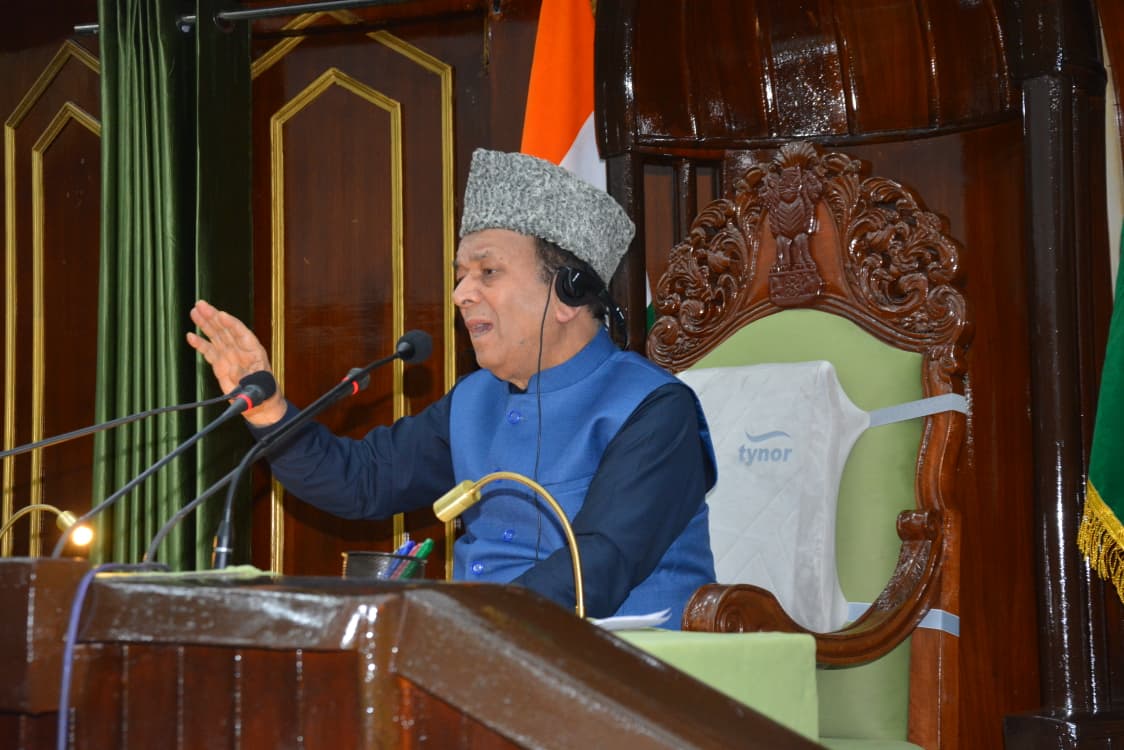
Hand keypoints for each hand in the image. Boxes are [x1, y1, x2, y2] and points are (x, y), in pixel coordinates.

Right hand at [187, 299, 285, 425]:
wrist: (261, 404)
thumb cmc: (264, 393)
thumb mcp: (259, 386)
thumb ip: (246, 378)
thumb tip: (234, 370)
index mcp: (253, 351)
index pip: (241, 333)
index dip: (231, 324)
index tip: (221, 315)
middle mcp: (240, 350)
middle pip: (225, 329)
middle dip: (213, 317)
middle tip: (201, 305)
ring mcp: (230, 355)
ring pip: (216, 336)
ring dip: (206, 323)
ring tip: (195, 311)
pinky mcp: (221, 364)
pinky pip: (209, 351)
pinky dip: (200, 344)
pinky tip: (190, 336)